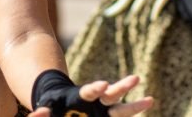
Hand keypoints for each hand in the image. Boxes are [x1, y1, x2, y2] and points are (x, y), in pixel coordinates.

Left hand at [31, 75, 153, 116]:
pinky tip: (145, 107)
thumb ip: (42, 112)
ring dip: (134, 105)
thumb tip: (41, 112)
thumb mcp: (46, 108)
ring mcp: (103, 110)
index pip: (89, 91)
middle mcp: (96, 102)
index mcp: (80, 96)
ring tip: (150, 100)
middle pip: (111, 94)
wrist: (61, 107)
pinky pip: (119, 116)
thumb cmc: (54, 106)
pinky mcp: (106, 116)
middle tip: (135, 78)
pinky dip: (129, 112)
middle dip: (122, 87)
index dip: (95, 89)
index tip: (103, 84)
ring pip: (120, 107)